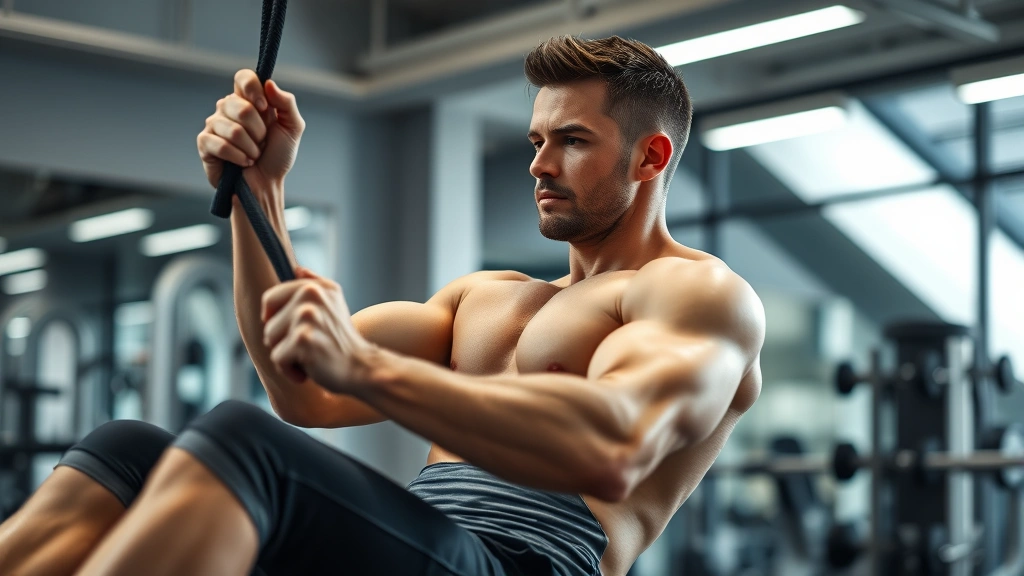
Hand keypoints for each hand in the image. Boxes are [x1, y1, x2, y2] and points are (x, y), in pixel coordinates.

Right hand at [197, 69, 305, 194]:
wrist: (267, 184)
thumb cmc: (278, 156)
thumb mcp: (292, 128)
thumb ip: (286, 103)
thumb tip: (269, 84)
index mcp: (248, 100)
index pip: (243, 77)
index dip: (253, 89)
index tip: (265, 108)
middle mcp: (228, 108)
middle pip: (240, 106)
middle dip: (259, 130)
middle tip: (262, 142)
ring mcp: (214, 124)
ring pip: (233, 129)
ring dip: (251, 148)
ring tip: (253, 154)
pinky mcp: (204, 143)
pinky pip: (221, 145)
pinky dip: (238, 157)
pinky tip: (243, 162)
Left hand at [261, 267, 379, 393]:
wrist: (361, 367)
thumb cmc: (342, 340)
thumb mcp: (334, 303)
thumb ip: (314, 283)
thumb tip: (296, 269)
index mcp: (314, 286)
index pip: (270, 298)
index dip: (275, 319)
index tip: (294, 330)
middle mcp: (311, 295)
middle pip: (268, 323)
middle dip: (282, 340)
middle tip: (309, 345)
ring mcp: (307, 316)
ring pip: (270, 340)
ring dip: (286, 355)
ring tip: (310, 355)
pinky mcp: (303, 339)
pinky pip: (277, 358)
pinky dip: (290, 370)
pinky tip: (310, 368)